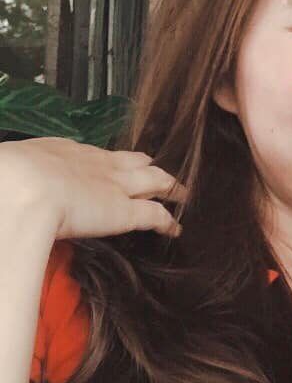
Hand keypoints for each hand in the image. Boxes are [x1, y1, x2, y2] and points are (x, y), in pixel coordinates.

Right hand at [0, 138, 182, 240]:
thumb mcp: (17, 171)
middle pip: (136, 161)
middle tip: (160, 171)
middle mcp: (99, 166)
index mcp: (69, 153)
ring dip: (171, 187)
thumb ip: (26, 175)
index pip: (100, 155)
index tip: (121, 163)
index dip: (114, 160)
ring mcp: (118, 187)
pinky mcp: (128, 212)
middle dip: (149, 165)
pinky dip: (169, 222)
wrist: (25, 189)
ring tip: (183, 194)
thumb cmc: (11, 179)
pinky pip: (157, 216)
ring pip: (157, 181)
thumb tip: (16, 188)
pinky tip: (176, 229)